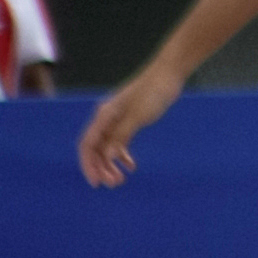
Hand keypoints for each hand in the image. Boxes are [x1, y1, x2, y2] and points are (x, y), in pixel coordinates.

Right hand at [77, 61, 184, 185]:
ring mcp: (117, 120)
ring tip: (121, 179)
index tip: (95, 182)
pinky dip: (123, 155)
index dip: (88, 164)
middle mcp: (106, 118)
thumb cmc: (153, 92)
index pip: (88, 145)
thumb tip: (107, 157)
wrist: (169, 74)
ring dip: (111, 164)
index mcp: (104, 116)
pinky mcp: (129, 120)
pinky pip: (120, 142)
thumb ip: (121, 136)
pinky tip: (131, 166)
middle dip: (102, 168)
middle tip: (114, 184)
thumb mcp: (138, 116)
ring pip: (108, 147)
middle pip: (96, 148)